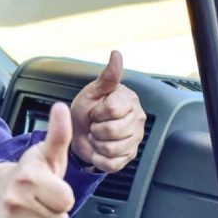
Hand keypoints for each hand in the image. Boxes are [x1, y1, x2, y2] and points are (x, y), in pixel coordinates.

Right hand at [0, 102, 74, 217]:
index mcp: (28, 178)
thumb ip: (59, 133)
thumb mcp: (46, 153)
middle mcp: (15, 201)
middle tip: (43, 201)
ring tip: (36, 212)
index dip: (63, 195)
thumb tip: (61, 108)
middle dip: (56, 212)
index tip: (52, 188)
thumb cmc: (30, 174)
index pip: (66, 200)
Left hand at [69, 50, 145, 173]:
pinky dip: (98, 158)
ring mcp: (135, 139)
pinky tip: (98, 149)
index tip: (95, 110)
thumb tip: (116, 54)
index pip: (113, 110)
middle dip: (96, 129)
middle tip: (95, 124)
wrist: (80, 132)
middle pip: (113, 131)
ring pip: (112, 149)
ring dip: (96, 144)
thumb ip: (107, 76)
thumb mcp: (92, 91)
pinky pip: (111, 163)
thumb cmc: (86, 109)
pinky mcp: (129, 156)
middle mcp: (137, 119)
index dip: (98, 112)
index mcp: (129, 100)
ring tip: (96, 136)